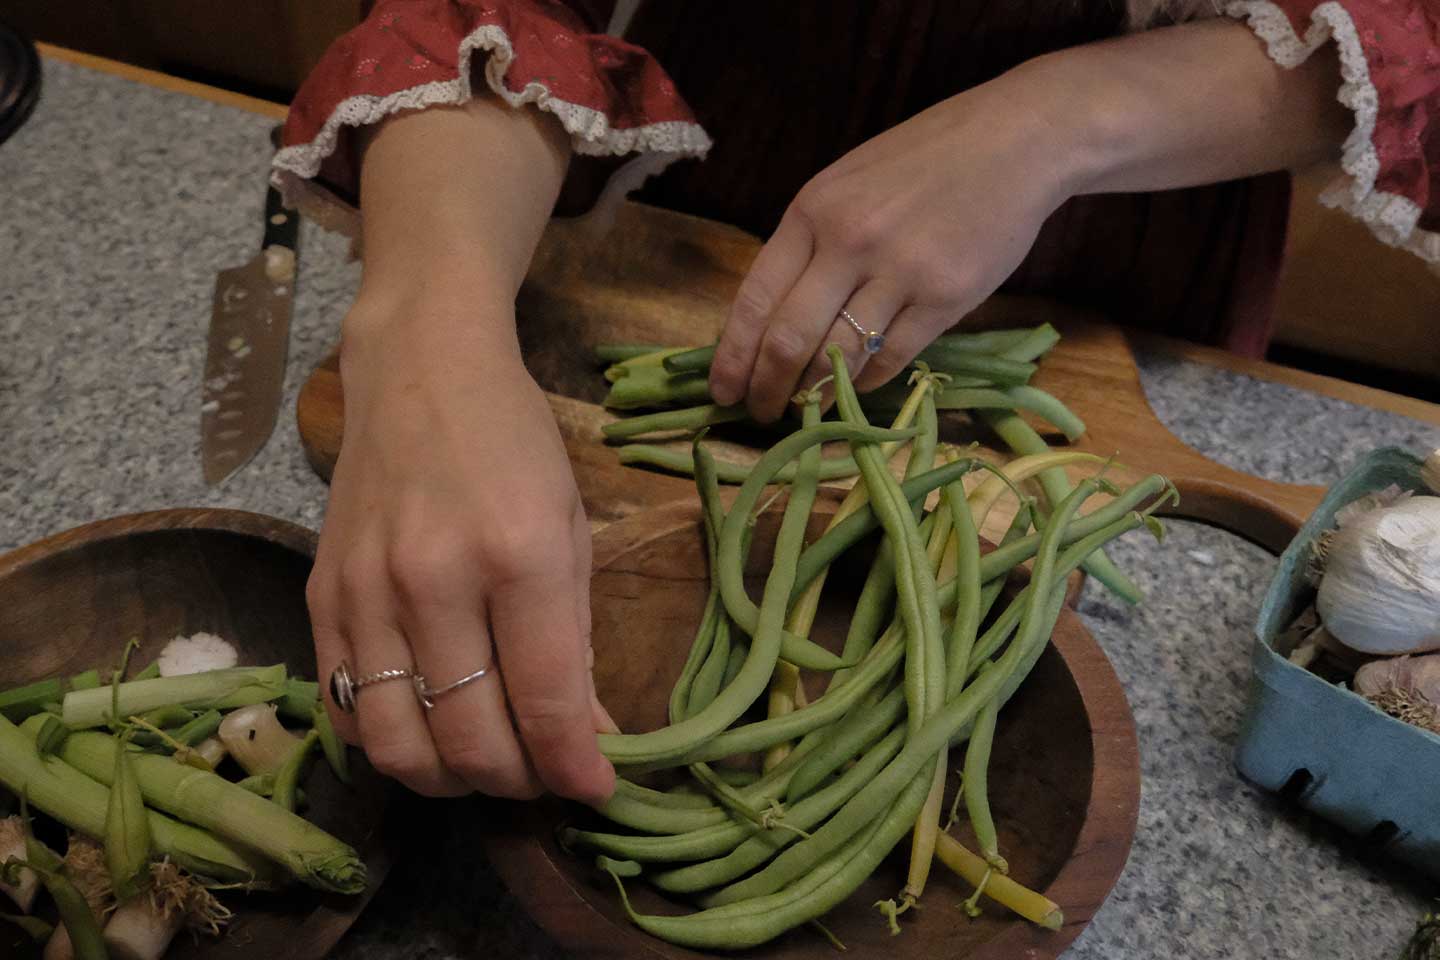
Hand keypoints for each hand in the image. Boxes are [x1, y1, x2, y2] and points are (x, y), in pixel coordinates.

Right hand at [307, 291, 615, 802]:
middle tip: (545, 772)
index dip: (577, 767)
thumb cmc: (514, 441)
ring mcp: (366, 591)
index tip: (599, 789)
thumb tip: (588, 737)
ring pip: (399, 747)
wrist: (420, 369)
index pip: (546, 702)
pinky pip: (347, 711)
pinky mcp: (321, 597)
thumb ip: (577, 639)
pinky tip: (428, 727)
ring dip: (452, 780)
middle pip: (470, 741)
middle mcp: (434, 579)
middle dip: (520, 782)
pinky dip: (392, 744)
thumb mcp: (571, 528)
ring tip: (487, 760)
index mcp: (517, 555)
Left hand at [707, 69, 1077, 421]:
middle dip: (767, 387)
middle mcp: (848, 241)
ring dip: (814, 396)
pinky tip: (855, 389)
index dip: (733, 355)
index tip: (722, 391)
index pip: (755, 299)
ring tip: (803, 413)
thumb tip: (773, 317)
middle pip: (789, 339)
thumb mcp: (847, 184)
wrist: (1016, 139)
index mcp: (812, 211)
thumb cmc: (926, 159)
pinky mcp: (946, 297)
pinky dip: (866, 383)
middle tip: (759, 414)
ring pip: (839, 356)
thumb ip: (811, 242)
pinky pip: (892, 358)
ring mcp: (899, 271)